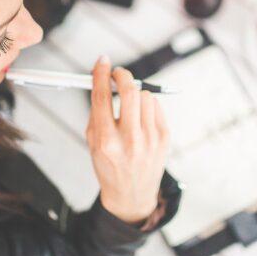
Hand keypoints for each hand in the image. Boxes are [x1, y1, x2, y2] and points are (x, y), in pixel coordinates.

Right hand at [85, 55, 169, 223]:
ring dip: (135, 94)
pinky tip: (141, 118)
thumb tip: (101, 79)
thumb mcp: (92, 142)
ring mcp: (150, 139)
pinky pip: (156, 106)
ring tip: (129, 105)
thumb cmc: (109, 165)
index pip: (102, 97)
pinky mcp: (164, 138)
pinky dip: (147, 105)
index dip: (101, 74)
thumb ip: (96, 111)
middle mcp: (129, 140)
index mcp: (106, 141)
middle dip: (122, 75)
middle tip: (117, 74)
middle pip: (129, 91)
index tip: (102, 61)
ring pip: (145, 96)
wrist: (131, 194)